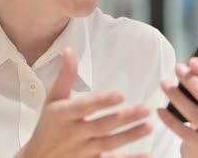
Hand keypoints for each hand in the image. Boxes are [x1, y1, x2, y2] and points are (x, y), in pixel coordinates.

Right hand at [17, 48, 151, 157]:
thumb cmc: (48, 124)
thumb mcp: (53, 99)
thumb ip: (65, 76)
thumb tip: (70, 50)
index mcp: (63, 114)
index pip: (84, 107)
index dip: (102, 102)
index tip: (120, 95)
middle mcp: (73, 133)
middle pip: (102, 126)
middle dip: (124, 118)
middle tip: (145, 109)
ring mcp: (83, 150)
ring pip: (109, 143)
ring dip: (130, 136)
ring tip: (149, 126)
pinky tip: (147, 155)